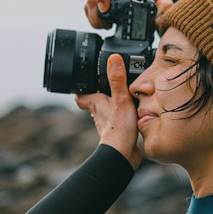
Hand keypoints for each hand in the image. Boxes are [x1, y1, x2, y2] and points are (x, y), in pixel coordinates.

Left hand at [75, 55, 142, 169]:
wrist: (123, 154)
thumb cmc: (118, 129)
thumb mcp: (121, 99)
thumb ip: (118, 79)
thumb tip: (113, 59)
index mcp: (97, 103)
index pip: (81, 94)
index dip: (80, 87)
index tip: (83, 79)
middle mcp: (99, 114)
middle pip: (94, 102)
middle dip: (99, 94)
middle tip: (105, 85)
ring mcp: (108, 124)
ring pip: (106, 111)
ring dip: (112, 105)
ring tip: (123, 96)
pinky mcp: (119, 132)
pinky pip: (118, 120)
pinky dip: (122, 116)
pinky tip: (132, 114)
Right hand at [84, 0, 174, 29]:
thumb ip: (165, 7)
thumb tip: (160, 21)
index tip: (105, 9)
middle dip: (97, 16)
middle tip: (109, 26)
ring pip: (89, 3)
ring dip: (94, 18)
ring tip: (109, 26)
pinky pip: (89, 7)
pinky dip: (94, 18)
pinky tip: (106, 24)